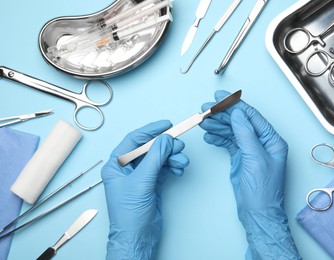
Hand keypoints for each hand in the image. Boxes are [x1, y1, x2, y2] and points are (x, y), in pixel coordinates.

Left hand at [101, 120, 188, 259]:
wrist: (137, 237)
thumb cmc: (129, 215)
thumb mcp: (141, 182)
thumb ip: (154, 158)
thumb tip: (165, 139)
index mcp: (116, 165)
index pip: (134, 140)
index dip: (151, 130)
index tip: (167, 125)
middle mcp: (127, 168)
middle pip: (149, 148)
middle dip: (165, 146)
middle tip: (179, 145)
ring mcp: (141, 176)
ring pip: (159, 158)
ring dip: (172, 157)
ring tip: (182, 161)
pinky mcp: (152, 184)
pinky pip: (164, 168)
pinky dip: (173, 166)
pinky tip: (178, 170)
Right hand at [200, 90, 299, 258]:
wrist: (258, 214)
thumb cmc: (263, 192)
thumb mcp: (255, 159)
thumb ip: (246, 135)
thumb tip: (238, 114)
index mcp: (272, 141)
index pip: (252, 117)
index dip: (235, 105)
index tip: (220, 97)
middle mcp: (263, 143)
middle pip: (240, 122)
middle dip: (222, 115)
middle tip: (206, 110)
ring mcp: (251, 150)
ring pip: (233, 131)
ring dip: (218, 126)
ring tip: (203, 121)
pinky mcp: (242, 158)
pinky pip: (229, 143)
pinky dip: (219, 138)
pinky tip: (209, 135)